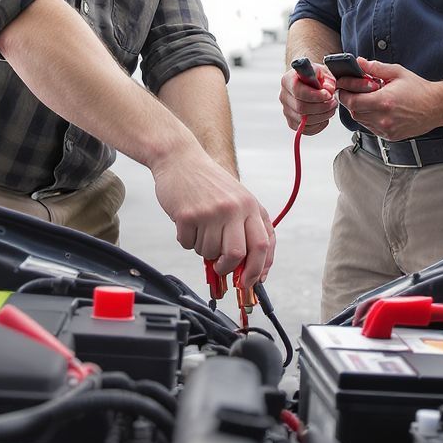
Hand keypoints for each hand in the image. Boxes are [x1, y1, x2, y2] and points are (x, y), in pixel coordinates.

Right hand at [151, 148, 274, 285]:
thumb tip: (250, 270)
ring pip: (209, 252)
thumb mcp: (236, 200)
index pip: (263, 245)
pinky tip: (187, 222)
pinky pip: (188, 245)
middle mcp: (234, 208)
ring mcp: (211, 211)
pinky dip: (186, 240)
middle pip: (238, 255)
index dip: (258, 269)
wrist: (179, 158)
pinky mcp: (187, 215)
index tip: (250, 283)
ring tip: (200, 228)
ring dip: (203, 249)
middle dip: (228, 268)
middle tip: (220, 268)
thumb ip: (245, 229)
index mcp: (250, 205)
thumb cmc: (208, 183)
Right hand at [280, 63, 337, 134]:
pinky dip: (319, 125)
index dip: (315, 96)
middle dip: (322, 107)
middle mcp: (284, 96)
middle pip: (301, 108)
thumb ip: (327, 80)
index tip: (328, 95)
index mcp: (288, 80)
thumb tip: (328, 91)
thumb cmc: (315, 76)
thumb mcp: (323, 72)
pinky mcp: (292, 122)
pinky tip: (325, 116)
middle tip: (333, 102)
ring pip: (304, 121)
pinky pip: (306, 130)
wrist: (310, 83)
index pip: (298, 92)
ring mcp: (287, 111)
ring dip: (323, 116)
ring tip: (331, 108)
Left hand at [337, 58, 442, 139]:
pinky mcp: (390, 136)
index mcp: (384, 101)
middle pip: (354, 111)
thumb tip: (359, 62)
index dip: (344, 93)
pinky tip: (377, 109)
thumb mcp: (397, 73)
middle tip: (354, 90)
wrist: (436, 107)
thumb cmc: (419, 90)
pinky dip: (369, 118)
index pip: (352, 101)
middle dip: (351, 100)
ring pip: (361, 120)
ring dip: (360, 109)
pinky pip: (371, 127)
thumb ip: (375, 67)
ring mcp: (387, 129)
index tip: (343, 86)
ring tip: (368, 99)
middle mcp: (384, 118)